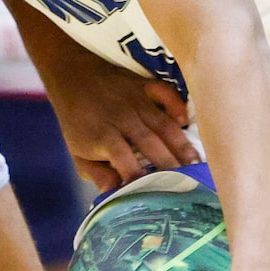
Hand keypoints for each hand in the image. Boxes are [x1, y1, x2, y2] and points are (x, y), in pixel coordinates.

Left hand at [53, 66, 198, 187]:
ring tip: (197, 162)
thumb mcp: (78, 152)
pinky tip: (185, 122)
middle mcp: (122, 118)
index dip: (137, 174)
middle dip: (169, 163)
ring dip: (181, 143)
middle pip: (149, 142)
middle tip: (189, 183)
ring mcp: (135, 100)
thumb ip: (97, 174)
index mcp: (103, 136)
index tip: (152, 191)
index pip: (122, 158)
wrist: (72, 75)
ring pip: (162, 123)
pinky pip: (166, 92)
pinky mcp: (144, 85)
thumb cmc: (78, 121)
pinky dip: (177, 105)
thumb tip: (113, 195)